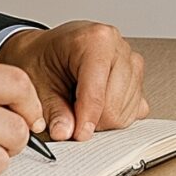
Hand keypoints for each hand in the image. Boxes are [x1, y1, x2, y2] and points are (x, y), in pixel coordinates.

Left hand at [0, 20, 149, 142]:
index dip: (86, 120)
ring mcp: (132, 61)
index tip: (76, 135)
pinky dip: (116, 116)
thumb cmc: (43, 59)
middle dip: (92, 121)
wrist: (47, 48)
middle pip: (115, 108)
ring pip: (126, 112)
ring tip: (81, 104)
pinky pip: (135, 110)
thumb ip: (53, 110)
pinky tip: (97, 104)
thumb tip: (64, 132)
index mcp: (95, 40)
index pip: (97, 93)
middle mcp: (119, 48)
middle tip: (71, 114)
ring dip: (103, 119)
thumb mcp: (37, 83)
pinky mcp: (138, 77)